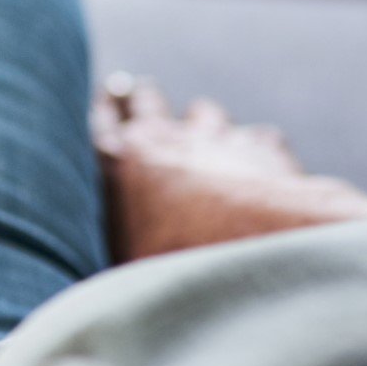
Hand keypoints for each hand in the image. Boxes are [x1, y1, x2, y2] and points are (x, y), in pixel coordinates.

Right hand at [93, 77, 366, 261]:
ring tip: (202, 128)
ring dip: (202, 123)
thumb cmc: (180, 272)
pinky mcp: (264, 150)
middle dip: (144, 100)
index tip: (109, 99)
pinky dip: (256, 149)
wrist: (256, 255)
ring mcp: (217, 140)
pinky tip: (261, 163)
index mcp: (118, 164)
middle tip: (140, 93)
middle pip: (146, 102)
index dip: (107, 111)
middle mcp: (164, 139)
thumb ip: (120, 240)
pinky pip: (258, 138)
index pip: (102, 122)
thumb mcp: (127, 264)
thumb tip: (105, 270)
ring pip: (204, 113)